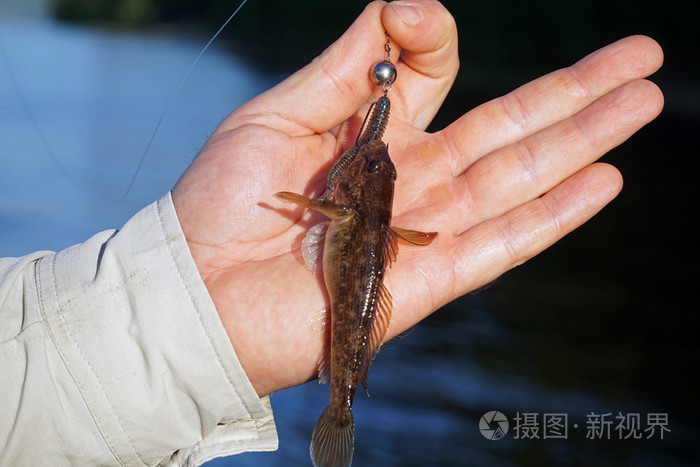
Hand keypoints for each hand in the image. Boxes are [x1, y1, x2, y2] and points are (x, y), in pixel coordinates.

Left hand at [171, 0, 662, 396]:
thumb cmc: (223, 202)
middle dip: (573, 90)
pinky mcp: (424, 281)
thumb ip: (344, 68)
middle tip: (640, 56)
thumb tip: (399, 4)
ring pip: (518, 177)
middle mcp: (408, 178)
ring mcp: (423, 229)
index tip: (416, 18)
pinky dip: (552, 214)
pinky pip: (500, 243)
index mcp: (371, 135)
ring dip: (582, 141)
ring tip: (642, 102)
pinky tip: (603, 180)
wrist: (198, 291)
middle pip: (504, 126)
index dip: (433, 36)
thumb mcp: (276, 115)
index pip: (434, 75)